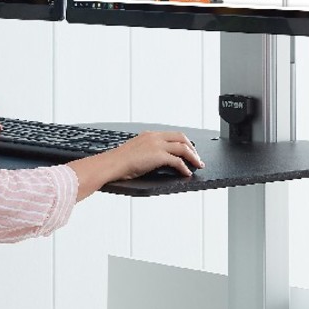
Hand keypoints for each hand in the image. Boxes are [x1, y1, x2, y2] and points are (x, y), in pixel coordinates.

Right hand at [68, 130, 203, 199]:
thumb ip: (145, 152)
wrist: (111, 164)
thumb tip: (152, 160)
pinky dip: (185, 167)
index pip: (171, 135)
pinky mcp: (158, 155)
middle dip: (192, 148)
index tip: (189, 149)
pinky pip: (178, 161)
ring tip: (197, 165)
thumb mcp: (134, 152)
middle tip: (197, 158)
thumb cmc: (118, 162)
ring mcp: (157, 145)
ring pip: (183, 148)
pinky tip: (187, 173)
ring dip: (193, 157)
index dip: (183, 142)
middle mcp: (154, 137)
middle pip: (181, 138)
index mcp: (149, 135)